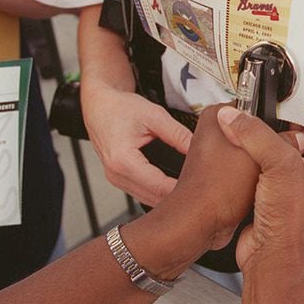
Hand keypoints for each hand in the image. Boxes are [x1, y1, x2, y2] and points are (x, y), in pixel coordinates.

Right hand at [81, 84, 192, 206]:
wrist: (100, 104)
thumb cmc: (121, 107)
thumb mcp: (155, 116)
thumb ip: (178, 134)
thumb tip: (201, 149)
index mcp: (123, 161)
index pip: (159, 187)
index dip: (183, 189)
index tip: (203, 187)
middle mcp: (116, 175)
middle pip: (154, 198)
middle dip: (178, 196)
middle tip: (203, 190)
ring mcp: (116, 180)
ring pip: (148, 199)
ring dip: (169, 197)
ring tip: (192, 188)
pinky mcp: (120, 179)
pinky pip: (142, 193)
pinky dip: (159, 192)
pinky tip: (175, 185)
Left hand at [124, 104, 303, 280]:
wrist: (199, 222)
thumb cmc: (216, 190)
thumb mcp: (262, 159)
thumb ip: (283, 143)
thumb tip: (297, 138)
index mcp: (218, 116)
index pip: (256, 104)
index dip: (276, 117)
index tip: (289, 128)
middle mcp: (215, 132)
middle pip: (258, 130)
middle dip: (271, 144)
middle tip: (279, 153)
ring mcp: (217, 153)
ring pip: (255, 151)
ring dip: (264, 162)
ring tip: (268, 171)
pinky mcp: (222, 172)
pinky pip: (247, 168)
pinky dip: (256, 177)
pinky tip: (260, 184)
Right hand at [216, 106, 303, 303]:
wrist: (273, 260)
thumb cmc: (293, 224)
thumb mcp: (280, 165)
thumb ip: (256, 135)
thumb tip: (235, 117)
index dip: (295, 110)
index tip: (275, 96)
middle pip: (291, 138)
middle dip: (271, 127)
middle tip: (254, 107)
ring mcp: (292, 188)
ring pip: (272, 155)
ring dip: (257, 145)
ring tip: (242, 125)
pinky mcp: (270, 199)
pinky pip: (258, 171)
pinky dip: (247, 163)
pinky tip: (237, 152)